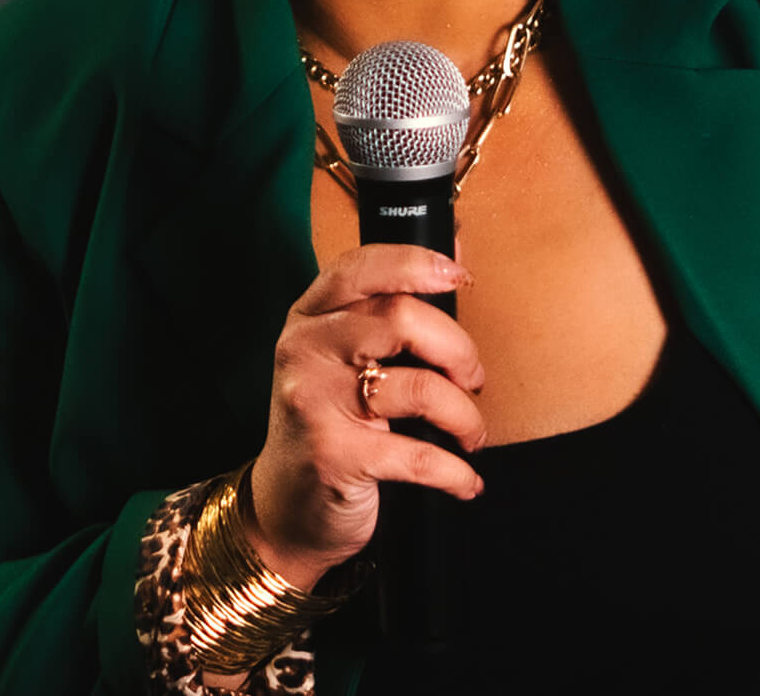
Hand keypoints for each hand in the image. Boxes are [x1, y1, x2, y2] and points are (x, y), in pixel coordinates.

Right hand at [244, 244, 486, 588]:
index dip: (415, 263)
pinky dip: (456, 471)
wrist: (286, 506)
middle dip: (457, 348)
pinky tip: (467, 479)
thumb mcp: (343, 356)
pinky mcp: (333, 456)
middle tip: (473, 376)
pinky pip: (418, 455)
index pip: (360, 268)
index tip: (460, 276)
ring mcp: (315, 403)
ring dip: (465, 415)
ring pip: (419, 387)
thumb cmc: (330, 420)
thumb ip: (391, 307)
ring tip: (471, 432)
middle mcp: (305, 350)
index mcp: (310, 317)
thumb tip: (456, 253)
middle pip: (400, 318)